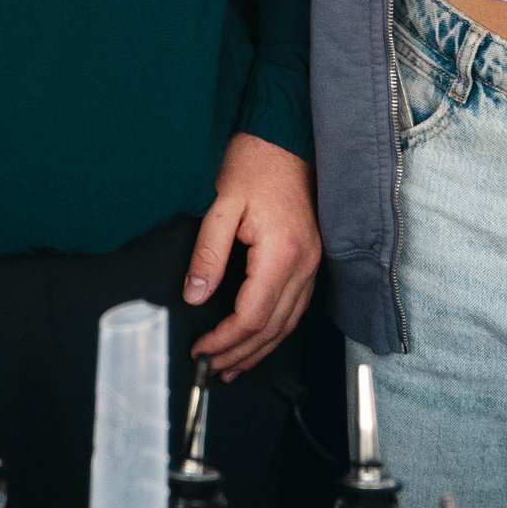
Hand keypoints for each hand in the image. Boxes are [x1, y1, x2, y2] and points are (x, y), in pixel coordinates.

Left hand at [183, 133, 320, 377]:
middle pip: (273, 327)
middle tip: (211, 368)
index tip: (200, 349)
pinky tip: (258, 338)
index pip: (253, 315)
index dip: (225, 339)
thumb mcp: (220, 205)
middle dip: (240, 353)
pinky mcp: (311, 259)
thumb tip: (194, 296)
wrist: (285, 139)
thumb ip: (207, 254)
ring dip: (260, 348)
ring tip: (232, 365)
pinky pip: (296, 307)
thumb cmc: (253, 164)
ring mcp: (312, 263)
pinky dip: (275, 329)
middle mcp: (304, 264)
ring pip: (288, 322)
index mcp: (281, 253)